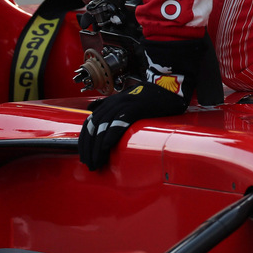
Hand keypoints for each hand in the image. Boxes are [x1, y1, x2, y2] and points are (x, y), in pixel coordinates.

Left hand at [77, 37, 203, 170]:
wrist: (167, 88)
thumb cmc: (148, 98)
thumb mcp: (126, 100)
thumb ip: (110, 107)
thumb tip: (92, 113)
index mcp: (110, 102)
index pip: (89, 123)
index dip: (85, 141)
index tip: (84, 156)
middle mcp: (114, 102)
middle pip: (93, 127)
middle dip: (88, 147)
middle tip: (89, 164)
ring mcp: (124, 104)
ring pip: (103, 126)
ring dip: (97, 147)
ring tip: (96, 162)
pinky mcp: (135, 108)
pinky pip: (118, 122)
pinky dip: (110, 135)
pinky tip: (106, 147)